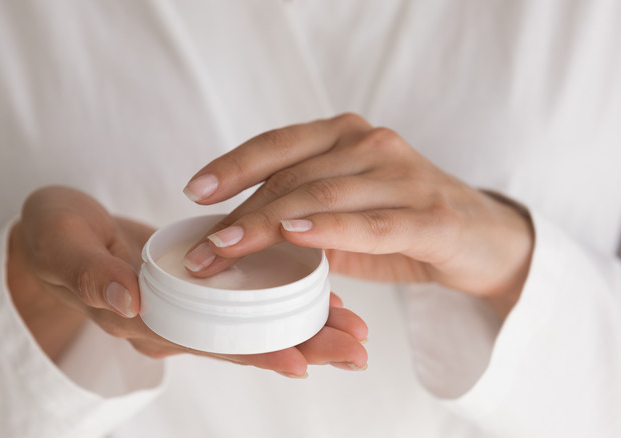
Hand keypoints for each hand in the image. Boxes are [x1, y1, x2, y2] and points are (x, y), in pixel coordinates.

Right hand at [7, 186, 367, 376]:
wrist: (53, 233)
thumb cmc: (53, 238)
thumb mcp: (61, 246)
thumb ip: (90, 274)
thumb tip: (127, 299)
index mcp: (140, 319)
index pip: (205, 344)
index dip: (252, 353)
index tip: (303, 361)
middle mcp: (170, 322)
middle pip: (241, 343)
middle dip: (299, 347)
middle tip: (355, 351)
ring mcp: (185, 307)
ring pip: (250, 325)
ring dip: (302, 328)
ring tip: (354, 332)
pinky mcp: (197, 286)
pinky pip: (243, 300)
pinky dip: (280, 300)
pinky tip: (319, 296)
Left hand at [182, 114, 533, 317]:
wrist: (483, 239)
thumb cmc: (403, 223)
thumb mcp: (345, 214)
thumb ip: (301, 216)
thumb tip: (235, 239)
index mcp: (347, 136)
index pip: (278, 144)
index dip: (233, 166)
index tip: (194, 192)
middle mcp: (372, 145)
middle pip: (292, 177)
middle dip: (239, 215)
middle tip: (203, 249)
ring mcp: (402, 177)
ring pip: (321, 197)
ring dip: (268, 227)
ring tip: (227, 250)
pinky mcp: (429, 216)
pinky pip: (371, 223)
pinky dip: (329, 230)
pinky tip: (295, 238)